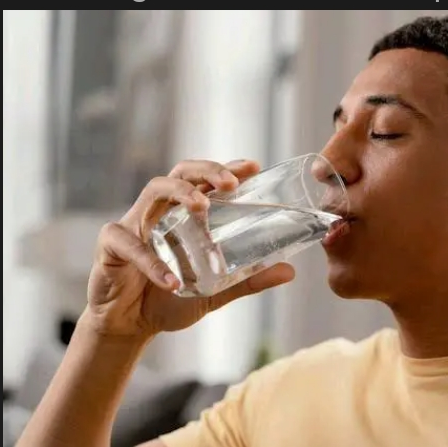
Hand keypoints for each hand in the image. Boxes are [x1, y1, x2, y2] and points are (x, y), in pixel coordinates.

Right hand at [84, 159, 295, 338]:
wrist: (130, 326)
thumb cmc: (170, 298)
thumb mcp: (215, 290)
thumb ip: (247, 279)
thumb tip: (289, 272)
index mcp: (183, 215)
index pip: (205, 181)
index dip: (227, 168)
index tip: (253, 167)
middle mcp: (160, 211)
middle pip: (181, 173)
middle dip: (207, 171)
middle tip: (230, 184)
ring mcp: (134, 224)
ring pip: (154, 191)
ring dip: (180, 194)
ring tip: (203, 208)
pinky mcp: (111, 246)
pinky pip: (130, 245)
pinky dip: (152, 263)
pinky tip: (172, 281)